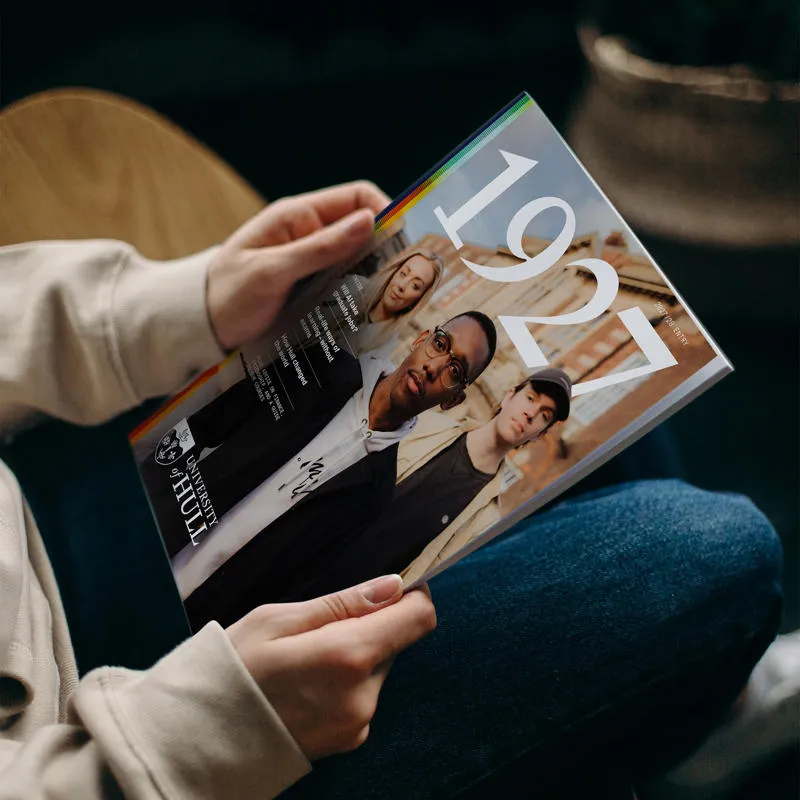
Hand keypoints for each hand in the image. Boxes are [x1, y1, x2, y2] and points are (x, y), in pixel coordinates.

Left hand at [207, 181, 389, 349]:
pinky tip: (367, 306)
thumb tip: (370, 221)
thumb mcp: (273, 271)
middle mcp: (308, 231)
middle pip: (362, 228)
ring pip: (357, 255)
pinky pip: (343, 277)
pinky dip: (358, 287)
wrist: (200, 324)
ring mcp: (310, 258)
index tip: (403, 243)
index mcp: (298, 215)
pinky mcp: (309, 282)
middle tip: (405, 277)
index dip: (385, 212)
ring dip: (374, 270)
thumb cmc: (228, 293)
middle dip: (386, 246)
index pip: (357, 197)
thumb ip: (321, 247)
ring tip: (391, 295)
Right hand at [226, 575, 435, 759]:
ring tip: (303, 660)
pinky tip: (305, 685)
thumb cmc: (231, 670)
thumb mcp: (278, 620)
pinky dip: (345, 683)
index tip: (391, 587)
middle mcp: (364, 695)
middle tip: (318, 627)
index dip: (412, 595)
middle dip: (367, 627)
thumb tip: (393, 586)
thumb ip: (343, 603)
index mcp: (349, 656)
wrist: (199, 741)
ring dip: (354, 656)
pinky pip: (362, 696)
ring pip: (376, 668)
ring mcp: (358, 723)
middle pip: (394, 641)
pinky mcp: (350, 741)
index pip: (418, 618)